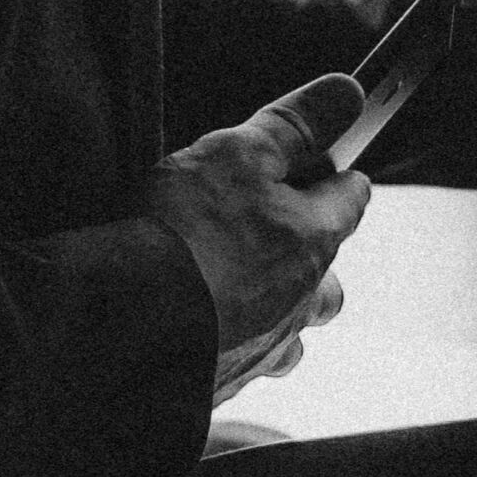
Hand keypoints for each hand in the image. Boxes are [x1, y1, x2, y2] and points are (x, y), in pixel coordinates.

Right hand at [138, 74, 370, 404]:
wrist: (125, 326)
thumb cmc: (185, 232)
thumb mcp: (240, 152)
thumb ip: (294, 124)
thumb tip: (346, 94)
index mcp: (314, 241)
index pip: (352, 199)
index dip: (339, 177)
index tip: (332, 167)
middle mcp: (300, 302)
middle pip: (330, 279)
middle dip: (312, 256)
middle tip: (278, 233)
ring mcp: (265, 348)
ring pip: (292, 330)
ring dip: (277, 307)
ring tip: (240, 287)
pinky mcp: (224, 383)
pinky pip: (245, 362)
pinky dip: (234, 343)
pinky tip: (205, 329)